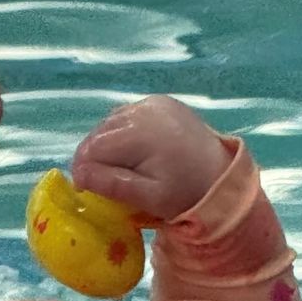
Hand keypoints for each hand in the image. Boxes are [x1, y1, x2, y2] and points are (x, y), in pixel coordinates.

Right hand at [71, 95, 230, 223]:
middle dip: (96, 157)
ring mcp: (153, 103)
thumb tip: (79, 175)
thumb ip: (113, 184)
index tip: (90, 190)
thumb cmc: (185, 193)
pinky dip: (124, 132)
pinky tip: (136, 150)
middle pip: (99, 133)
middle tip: (107, 182)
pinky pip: (128, 115)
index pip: (92, 147)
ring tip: (123, 167)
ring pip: (111, 123)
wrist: (222, 178)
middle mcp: (143, 110)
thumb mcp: (148, 197)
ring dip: (109, 144)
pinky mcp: (161, 103)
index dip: (85, 170)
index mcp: (139, 133)